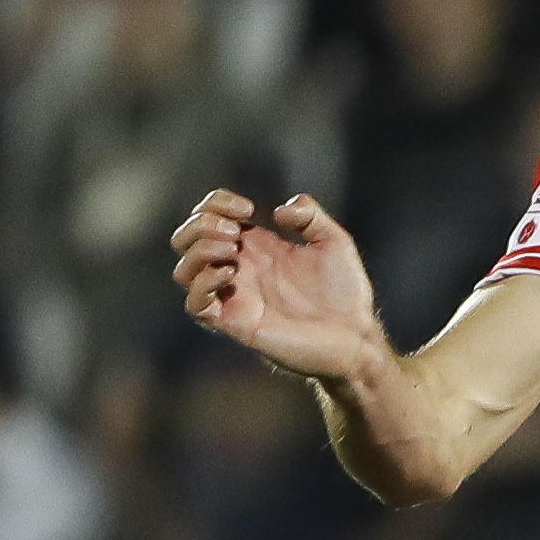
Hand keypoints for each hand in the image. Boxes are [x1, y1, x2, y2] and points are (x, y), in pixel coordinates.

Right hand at [170, 191, 391, 383]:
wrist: (356, 336)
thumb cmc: (346, 293)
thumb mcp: (334, 242)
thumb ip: (310, 215)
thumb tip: (278, 211)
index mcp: (255, 247)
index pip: (209, 216)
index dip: (216, 203)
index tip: (247, 208)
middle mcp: (238, 269)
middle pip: (185, 240)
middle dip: (200, 226)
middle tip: (234, 232)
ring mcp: (234, 296)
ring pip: (183, 271)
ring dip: (199, 252)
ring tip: (233, 252)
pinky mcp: (236, 323)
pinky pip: (195, 306)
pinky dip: (203, 284)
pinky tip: (230, 274)